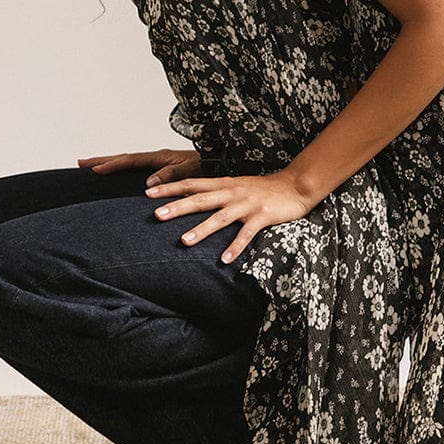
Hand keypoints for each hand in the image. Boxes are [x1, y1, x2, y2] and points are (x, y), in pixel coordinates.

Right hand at [77, 148, 201, 185]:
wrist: (226, 165)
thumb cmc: (212, 167)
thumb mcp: (191, 171)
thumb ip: (171, 176)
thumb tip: (148, 183)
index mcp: (162, 157)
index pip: (131, 160)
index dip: (112, 164)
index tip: (94, 169)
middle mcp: (159, 159)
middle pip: (125, 158)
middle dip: (104, 160)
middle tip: (81, 162)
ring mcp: (162, 164)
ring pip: (131, 163)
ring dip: (112, 164)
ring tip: (94, 169)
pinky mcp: (166, 171)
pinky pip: (139, 170)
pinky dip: (126, 171)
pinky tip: (120, 179)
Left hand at [145, 171, 313, 263]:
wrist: (296, 184)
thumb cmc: (263, 189)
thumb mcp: (236, 186)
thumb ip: (216, 193)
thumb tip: (191, 201)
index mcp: (224, 184)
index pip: (191, 183)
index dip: (169, 188)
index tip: (147, 192)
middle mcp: (232, 192)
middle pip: (200, 199)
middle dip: (178, 207)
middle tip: (156, 216)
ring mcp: (247, 204)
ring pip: (220, 217)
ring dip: (202, 229)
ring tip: (184, 241)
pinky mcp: (262, 216)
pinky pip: (246, 234)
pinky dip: (235, 247)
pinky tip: (224, 260)